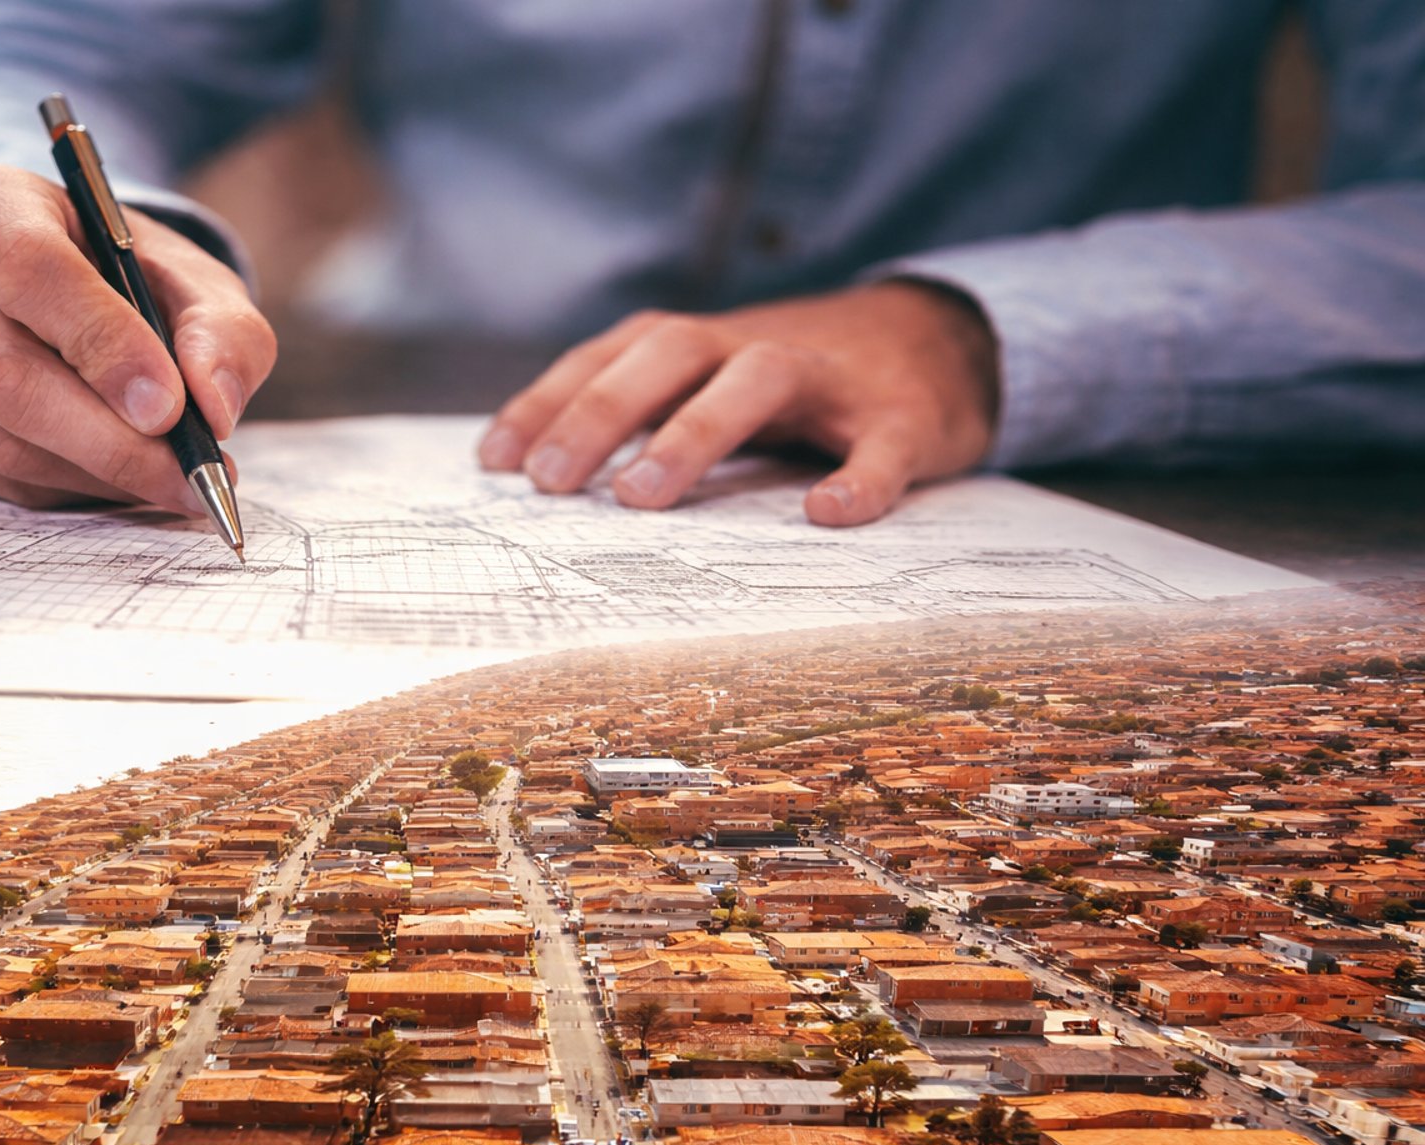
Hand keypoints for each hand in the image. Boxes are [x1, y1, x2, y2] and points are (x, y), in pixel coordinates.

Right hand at [0, 164, 274, 508]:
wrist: (68, 298)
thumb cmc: (130, 284)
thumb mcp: (196, 285)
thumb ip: (223, 332)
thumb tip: (213, 403)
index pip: (29, 271)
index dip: (102, 345)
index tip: (169, 407)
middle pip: (9, 376)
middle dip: (113, 442)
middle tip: (192, 476)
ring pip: (0, 439)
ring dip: (98, 475)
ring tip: (169, 480)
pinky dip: (63, 489)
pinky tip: (112, 477)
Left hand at [478, 281, 998, 524]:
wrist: (939, 341)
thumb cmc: (793, 383)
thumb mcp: (709, 383)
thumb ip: (637, 413)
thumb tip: (532, 474)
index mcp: (699, 343)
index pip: (608, 357)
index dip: (547, 402)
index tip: (493, 462)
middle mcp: (753, 346)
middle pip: (668, 352)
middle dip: (601, 412)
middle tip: (550, 483)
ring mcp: (831, 378)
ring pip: (757, 381)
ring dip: (694, 433)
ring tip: (642, 498)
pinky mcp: (904, 417)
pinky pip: (882, 444)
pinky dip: (859, 478)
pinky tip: (828, 515)